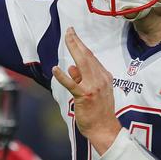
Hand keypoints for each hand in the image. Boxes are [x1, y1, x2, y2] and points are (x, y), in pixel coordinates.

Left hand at [52, 27, 120, 153]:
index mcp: (104, 77)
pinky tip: (56, 69)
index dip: (82, 45)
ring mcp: (93, 87)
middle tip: (69, 30)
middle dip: (77, 41)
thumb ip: (83, 79)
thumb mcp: (95, 91)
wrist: (104, 129)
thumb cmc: (99, 112)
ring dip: (74, 49)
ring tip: (67, 38)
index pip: (91, 57)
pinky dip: (63, 77)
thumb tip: (71, 67)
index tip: (74, 35)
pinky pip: (72, 84)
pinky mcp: (84, 97)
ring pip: (82, 64)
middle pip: (87, 56)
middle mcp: (100, 79)